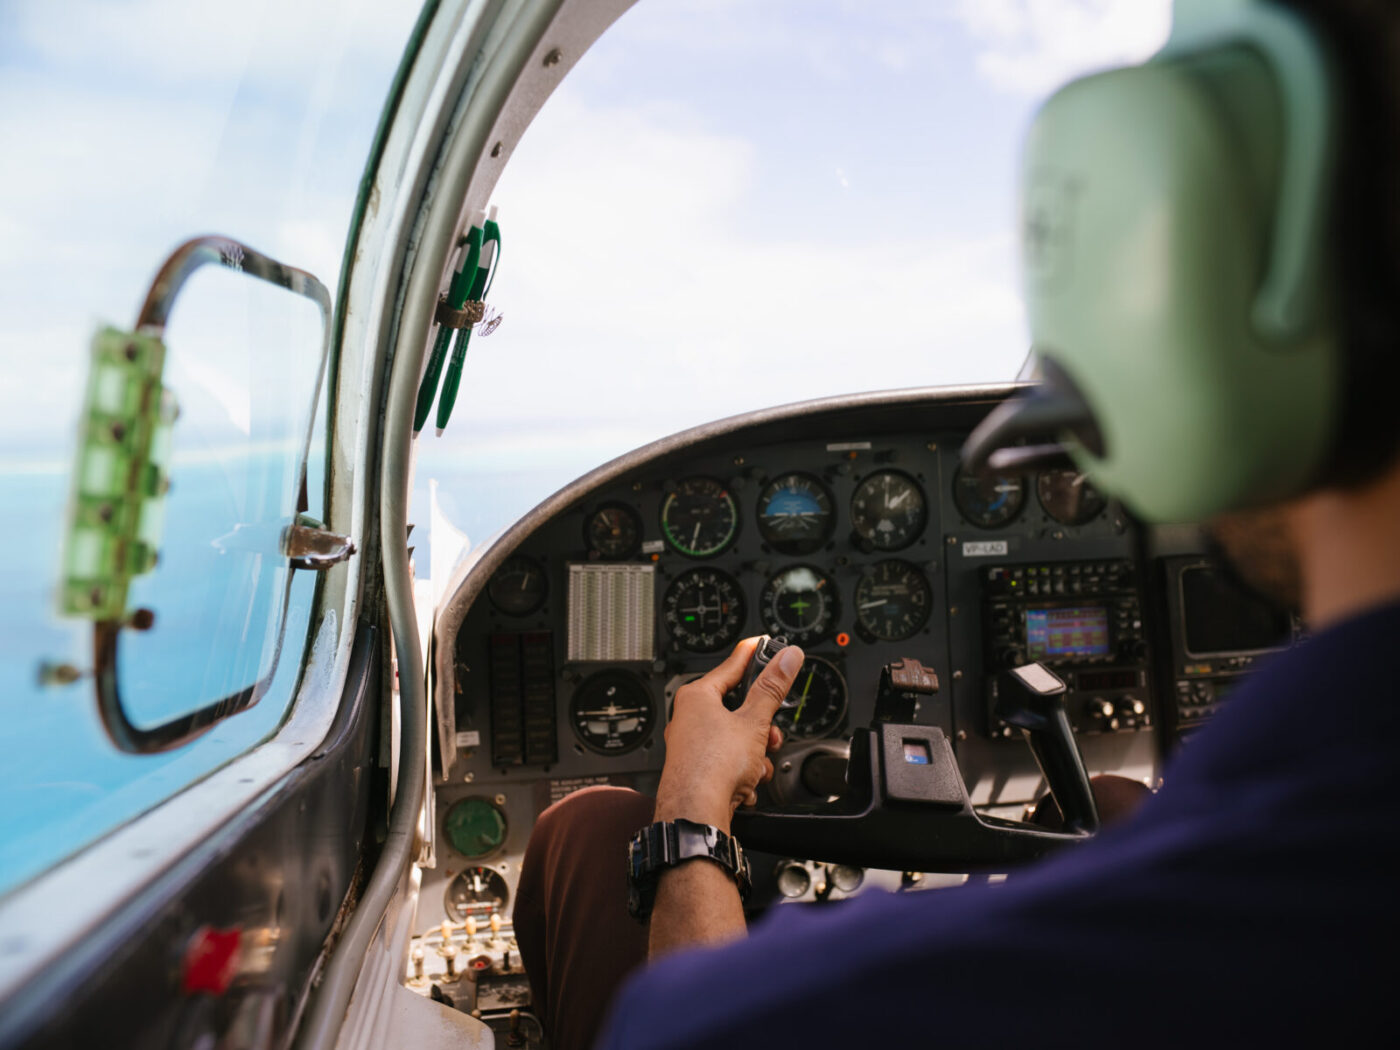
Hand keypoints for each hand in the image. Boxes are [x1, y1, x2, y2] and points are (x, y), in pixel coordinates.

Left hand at [654, 637, 804, 833]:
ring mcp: (692, 746)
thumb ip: (772, 688)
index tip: (766, 643)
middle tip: (770, 734)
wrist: (695, 815)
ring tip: (756, 766)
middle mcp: (689, 718)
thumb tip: (786, 657)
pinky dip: (743, 772)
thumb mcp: (753, 721)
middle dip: (761, 726)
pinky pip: (729, 762)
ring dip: (755, 754)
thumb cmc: (711, 767)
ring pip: (737, 739)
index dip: (754, 654)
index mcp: (698, 696)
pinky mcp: (698, 770)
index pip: (732, 665)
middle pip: (739, 708)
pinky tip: (745, 783)